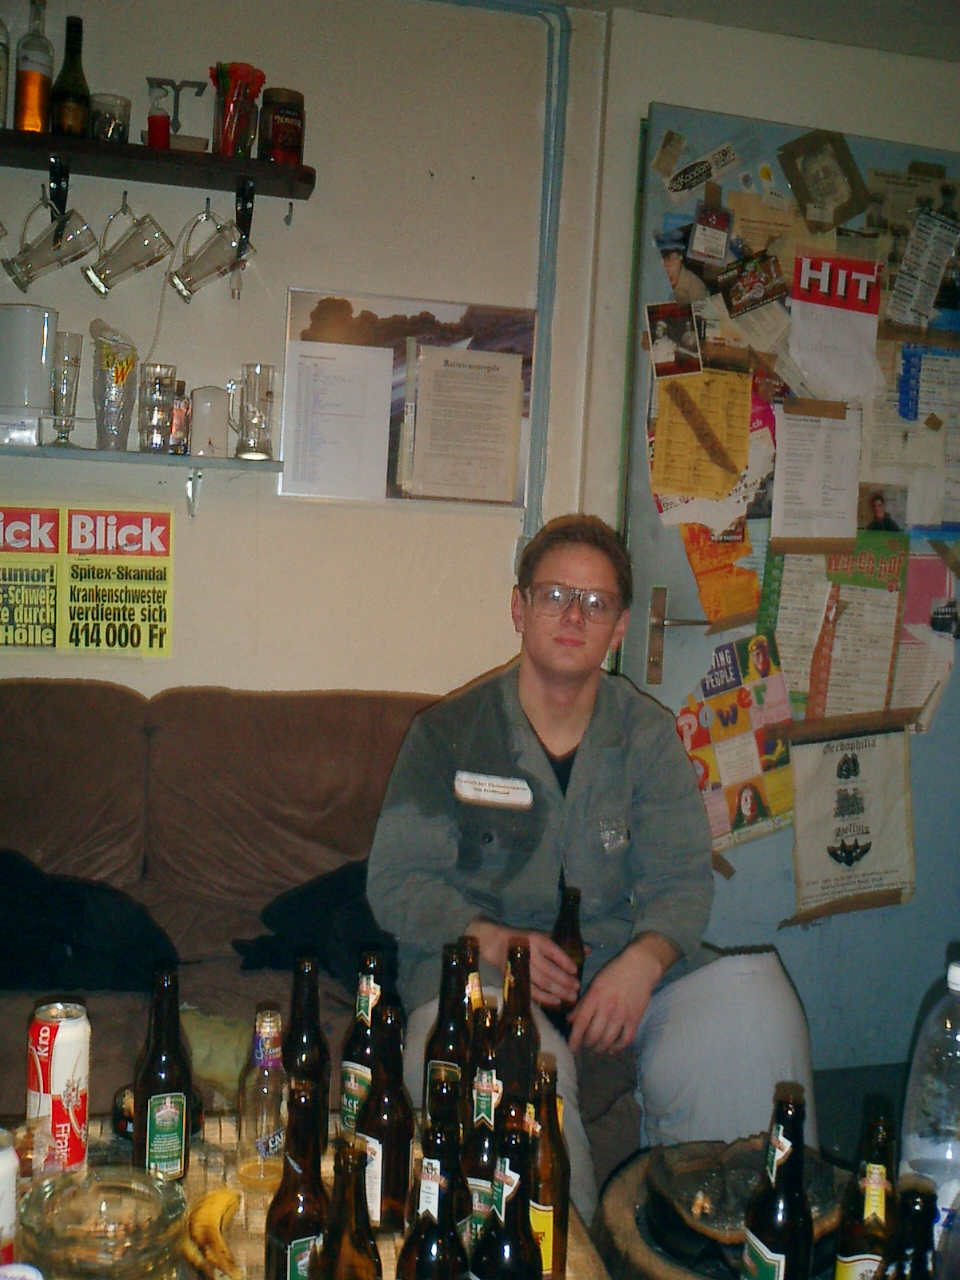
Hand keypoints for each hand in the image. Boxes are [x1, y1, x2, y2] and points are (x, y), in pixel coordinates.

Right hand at [469, 918, 579, 1008]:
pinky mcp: (516, 979)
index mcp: (537, 940)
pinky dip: (545, 998)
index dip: (566, 962)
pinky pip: (533, 992)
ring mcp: (522, 968)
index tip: (576, 971)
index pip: (554, 952)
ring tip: (572, 997)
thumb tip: (588, 950)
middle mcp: (530, 953)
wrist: (496, 944)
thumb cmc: (524, 940)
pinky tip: (556, 1001)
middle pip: (550, 971)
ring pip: (543, 983)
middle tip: (577, 988)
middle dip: (566, 981)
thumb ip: (564, 944)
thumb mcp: (543, 936)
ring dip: (559, 991)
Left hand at [567, 933, 677, 1053]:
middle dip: (586, 1045)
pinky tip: (611, 1049)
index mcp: (594, 997)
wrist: (640, 966)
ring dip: (599, 1049)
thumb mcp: (594, 984)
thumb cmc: (614, 973)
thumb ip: (582, 1004)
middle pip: (593, 1035)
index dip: (574, 1038)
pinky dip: (617, 1048)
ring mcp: (622, 1014)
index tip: (571, 1048)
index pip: (581, 1023)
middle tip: (584, 1046)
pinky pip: (626, 1039)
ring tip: (595, 1050)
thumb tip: (570, 1020)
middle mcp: (607, 1007)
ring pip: (608, 1040)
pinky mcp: (635, 1018)